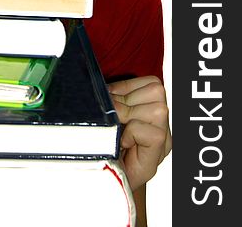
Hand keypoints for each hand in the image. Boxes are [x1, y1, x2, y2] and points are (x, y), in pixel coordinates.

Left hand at [108, 76, 171, 191]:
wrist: (98, 180)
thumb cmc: (100, 145)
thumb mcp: (106, 115)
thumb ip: (112, 98)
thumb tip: (102, 86)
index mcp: (151, 109)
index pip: (152, 83)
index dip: (127, 86)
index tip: (111, 99)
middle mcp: (162, 123)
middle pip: (157, 91)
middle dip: (128, 101)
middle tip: (114, 119)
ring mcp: (164, 140)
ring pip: (157, 109)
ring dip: (130, 116)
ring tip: (118, 131)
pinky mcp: (158, 156)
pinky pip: (152, 132)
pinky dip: (134, 134)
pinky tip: (123, 144)